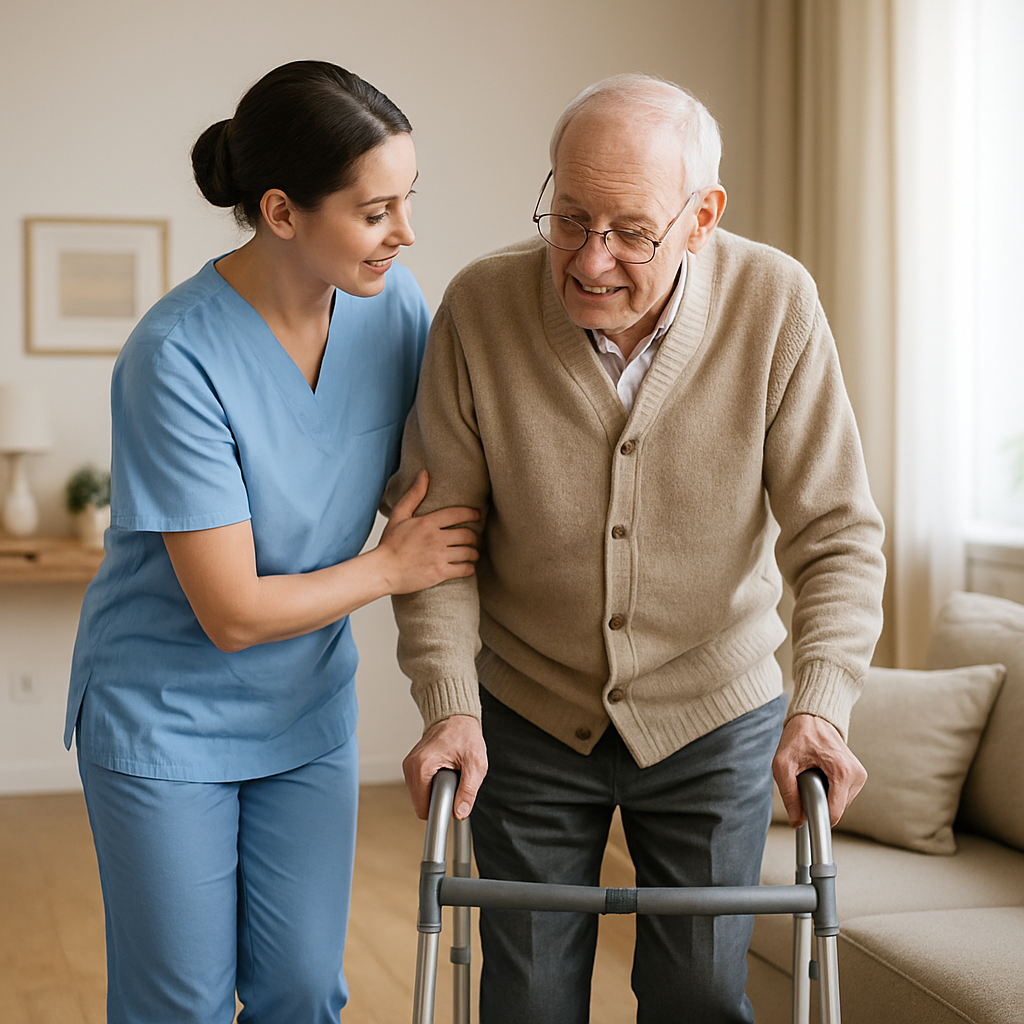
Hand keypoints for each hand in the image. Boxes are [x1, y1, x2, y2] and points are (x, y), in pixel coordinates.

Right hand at [376, 471, 478, 593]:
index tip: (477, 515)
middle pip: (467, 534)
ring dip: (473, 553)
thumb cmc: (390, 544)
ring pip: (468, 552)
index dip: (471, 514)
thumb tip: (424, 474)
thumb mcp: (399, 515)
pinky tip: (468, 567)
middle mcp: (436, 538)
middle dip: (473, 537)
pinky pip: (464, 569)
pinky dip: (469, 568)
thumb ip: (414, 495)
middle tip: (472, 539)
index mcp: (427, 523)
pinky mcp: (440, 573)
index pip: (457, 514)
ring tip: (473, 553)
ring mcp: (439, 556)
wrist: (382, 571)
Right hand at [403, 715, 487, 820]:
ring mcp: (409, 765)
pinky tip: (443, 773)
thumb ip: (468, 790)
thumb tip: (461, 812)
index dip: (439, 812)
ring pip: (419, 796)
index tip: (451, 806)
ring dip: (435, 792)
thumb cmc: (465, 735)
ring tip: (450, 776)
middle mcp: (411, 766)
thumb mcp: (475, 763)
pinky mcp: (411, 765)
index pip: (422, 808)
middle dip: (438, 799)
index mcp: (422, 766)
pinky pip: (420, 786)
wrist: (456, 718)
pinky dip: (431, 784)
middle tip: (454, 784)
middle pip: (420, 803)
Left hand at [772, 713, 866, 827]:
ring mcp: (859, 776)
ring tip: (812, 775)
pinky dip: (829, 790)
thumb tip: (796, 821)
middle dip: (817, 801)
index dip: (816, 818)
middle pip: (836, 809)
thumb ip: (788, 794)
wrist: (813, 717)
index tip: (804, 816)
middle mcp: (856, 775)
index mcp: (843, 772)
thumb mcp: (783, 764)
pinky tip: (821, 775)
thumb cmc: (799, 735)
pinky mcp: (857, 776)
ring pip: (839, 804)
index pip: (834, 813)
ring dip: (823, 795)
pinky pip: (842, 795)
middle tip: (804, 781)